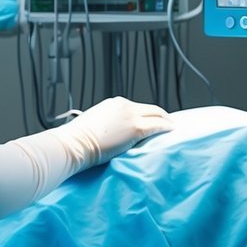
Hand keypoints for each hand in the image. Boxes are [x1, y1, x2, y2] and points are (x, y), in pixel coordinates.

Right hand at [58, 97, 173, 168]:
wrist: (74, 143)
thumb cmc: (78, 139)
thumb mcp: (94, 124)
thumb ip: (106, 124)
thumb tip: (110, 133)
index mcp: (114, 103)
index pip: (137, 107)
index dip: (147, 114)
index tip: (152, 120)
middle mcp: (124, 105)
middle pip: (150, 108)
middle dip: (161, 115)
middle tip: (168, 123)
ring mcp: (131, 115)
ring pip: (157, 115)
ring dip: (165, 121)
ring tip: (171, 127)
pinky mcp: (136, 128)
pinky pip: (157, 126)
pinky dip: (166, 127)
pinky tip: (171, 131)